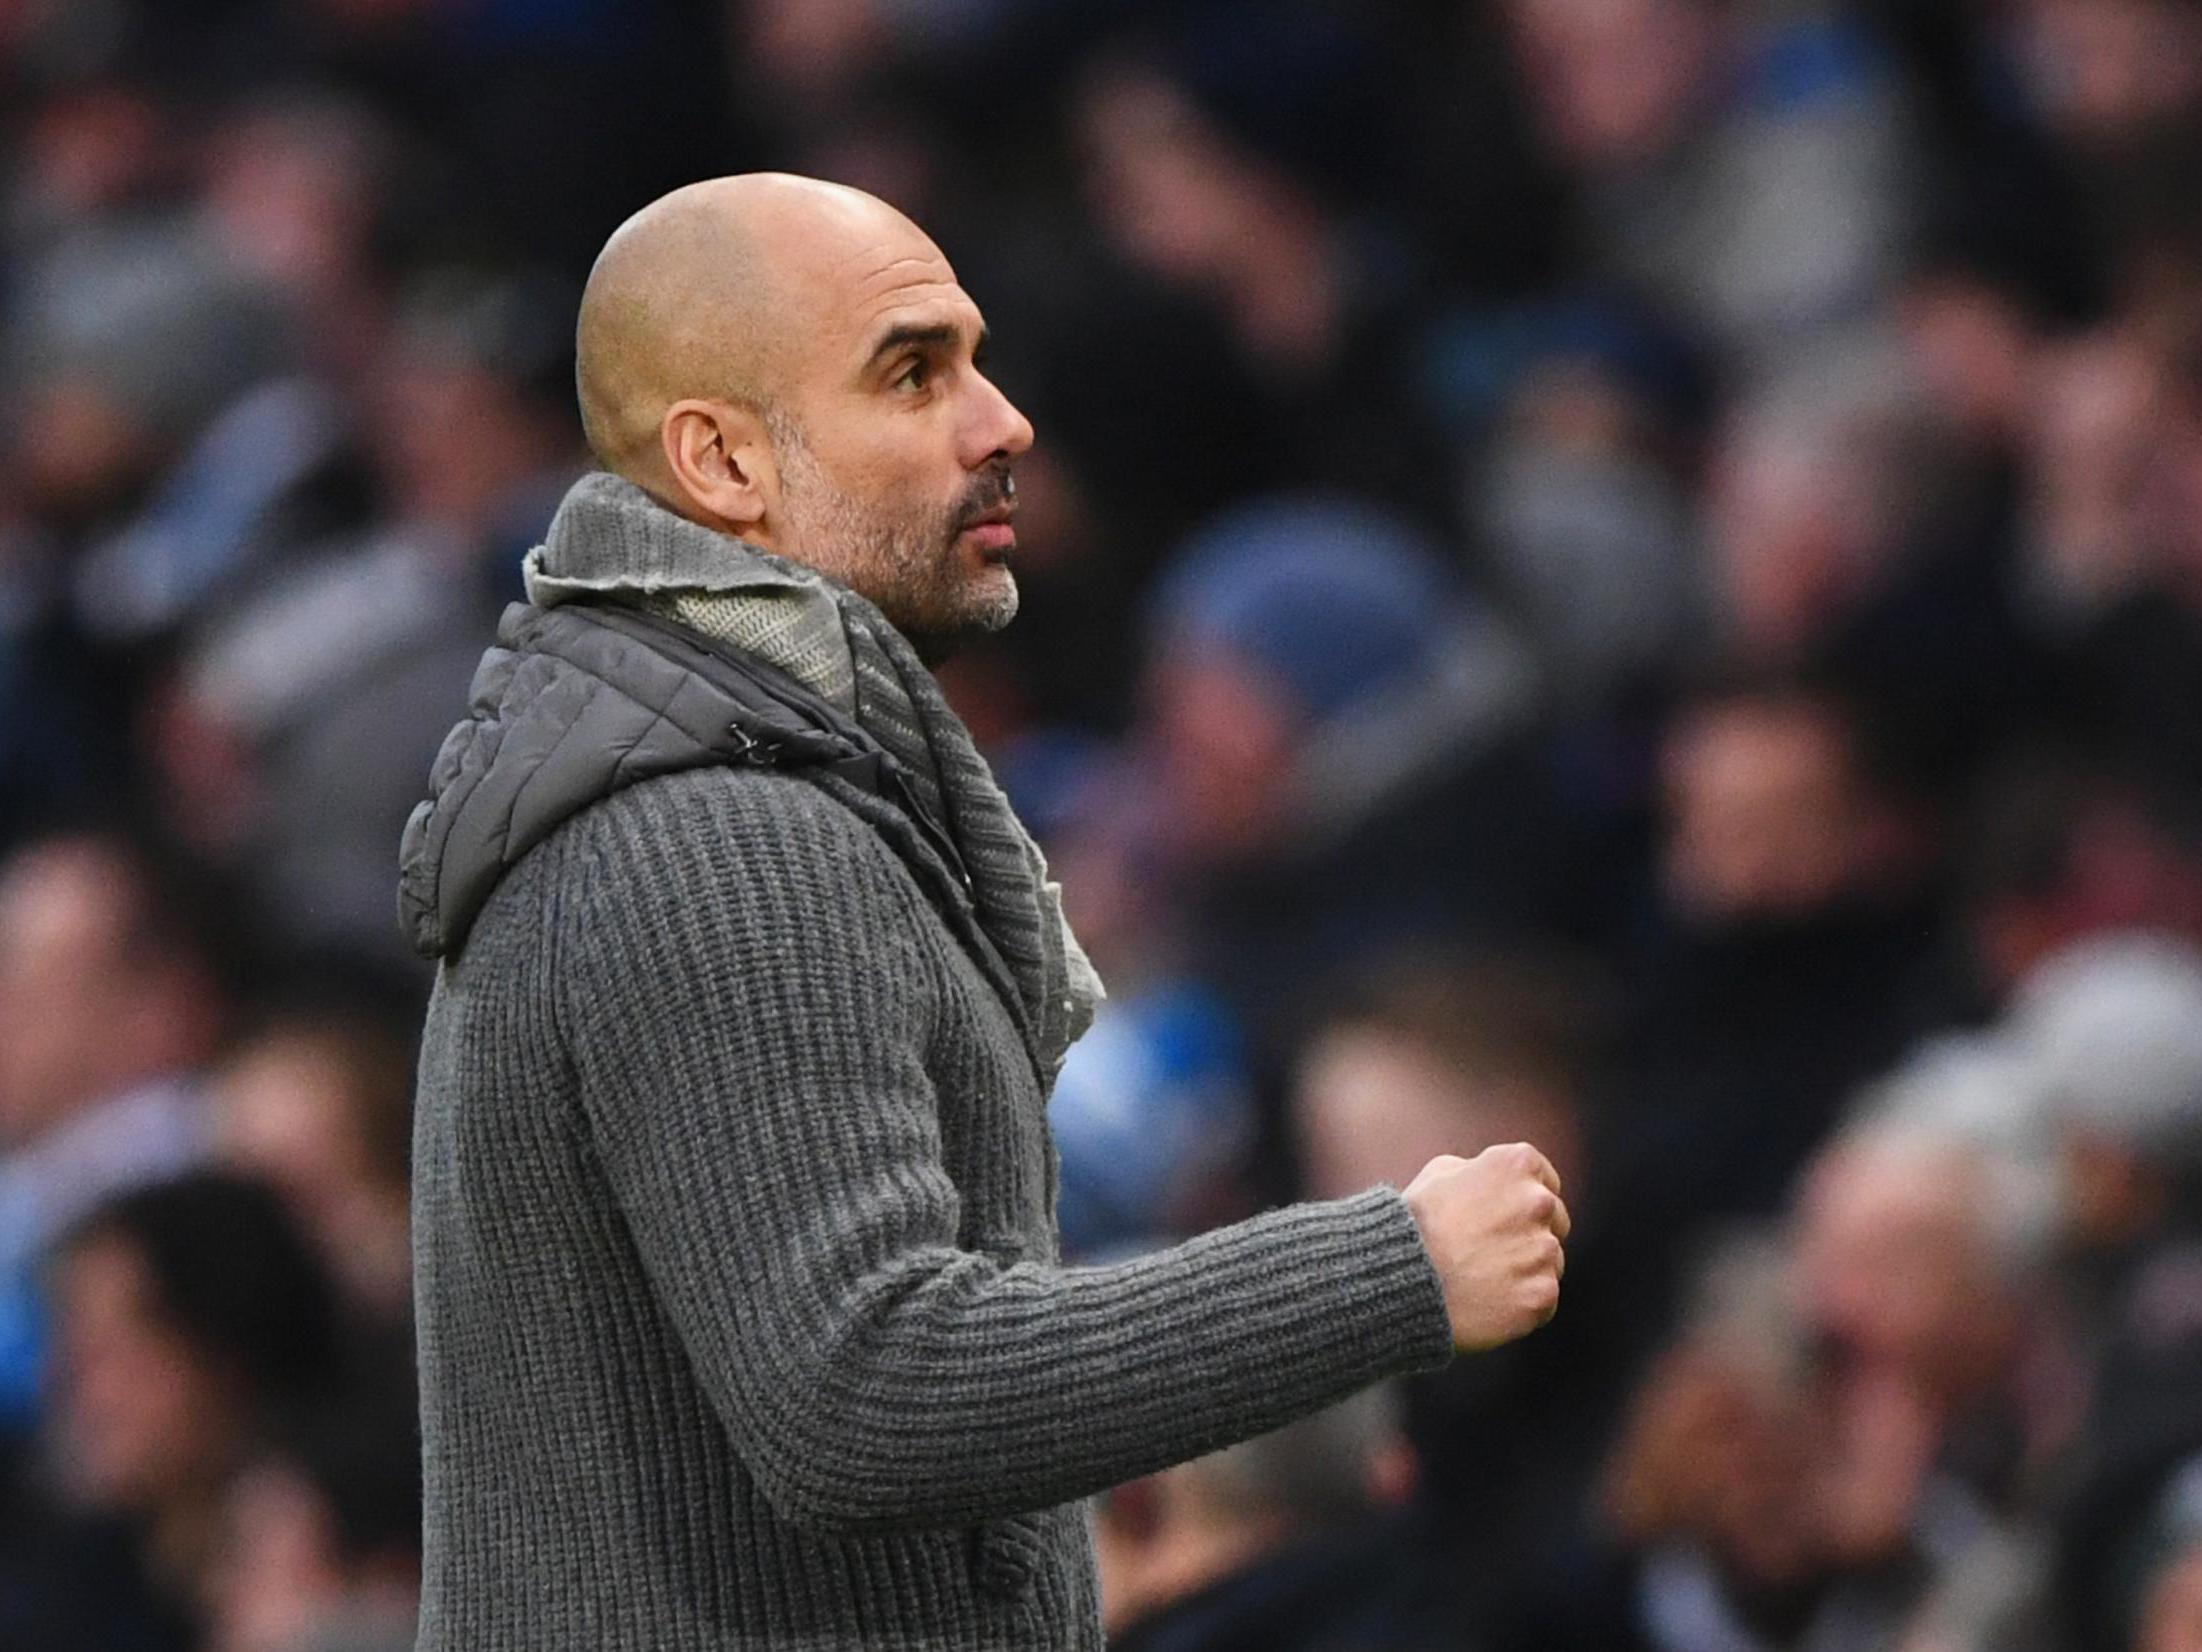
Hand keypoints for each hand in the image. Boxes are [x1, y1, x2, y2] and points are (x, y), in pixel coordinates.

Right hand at [1402, 1143, 1568, 1351]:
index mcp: (1518, 1164)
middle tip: (1489, 1249)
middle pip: (1554, 1220)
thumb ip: (1481, 1170)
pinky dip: (1522, 1302)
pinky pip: (1544, 1297)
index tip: (1504, 1215)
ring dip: (1527, 1268)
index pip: (1545, 1179)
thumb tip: (1499, 1183)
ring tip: (1482, 1277)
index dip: (1522, 1199)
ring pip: (1550, 1261)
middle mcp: (1539, 1203)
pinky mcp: (1542, 1294)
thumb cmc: (1414, 1223)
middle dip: (1529, 1233)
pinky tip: (1490, 1301)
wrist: (1400, 1280)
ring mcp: (1543, 1251)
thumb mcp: (1440, 1173)